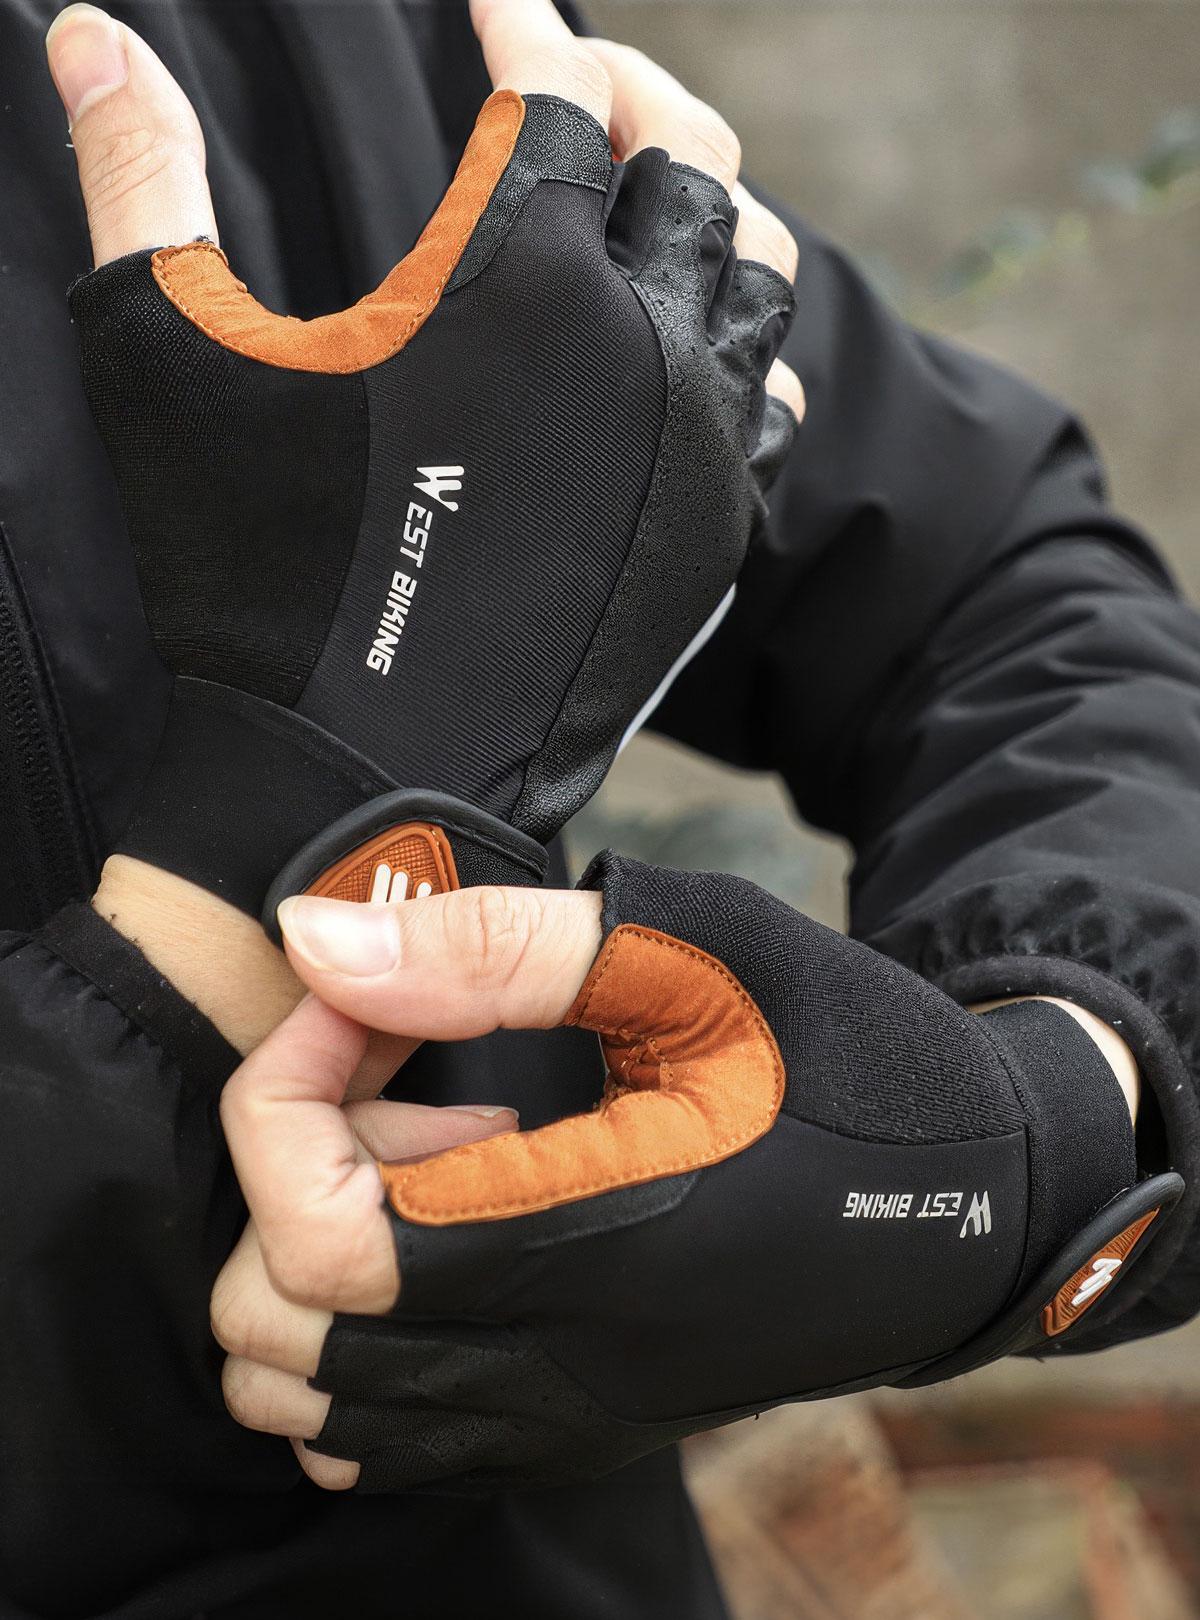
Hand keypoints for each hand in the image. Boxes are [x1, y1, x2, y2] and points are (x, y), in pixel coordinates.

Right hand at [52, 0, 805, 934]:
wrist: (360, 784)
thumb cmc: (256, 583)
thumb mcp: (171, 365)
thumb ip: (139, 178)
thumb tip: (84, 27)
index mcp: (521, 279)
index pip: (553, 83)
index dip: (518, 13)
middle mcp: (641, 348)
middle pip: (688, 156)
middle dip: (628, 93)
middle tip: (565, 81)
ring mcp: (693, 450)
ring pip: (753, 271)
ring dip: (696, 214)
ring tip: (628, 202)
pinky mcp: (709, 535)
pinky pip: (762, 399)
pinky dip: (728, 343)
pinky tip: (671, 346)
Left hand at [213, 860, 1178, 1491]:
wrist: (978, 1204)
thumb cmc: (854, 1060)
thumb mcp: (693, 959)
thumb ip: (494, 950)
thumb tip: (312, 942)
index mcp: (594, 1244)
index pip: (318, 1236)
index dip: (286, 1094)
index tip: (356, 997)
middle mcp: (563, 1365)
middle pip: (282, 1329)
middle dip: (296, 1169)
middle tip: (411, 1072)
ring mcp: (567, 1414)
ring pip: (316, 1395)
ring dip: (323, 1251)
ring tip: (441, 1153)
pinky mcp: (581, 1426)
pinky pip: (389, 1428)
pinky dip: (364, 1327)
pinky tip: (460, 1222)